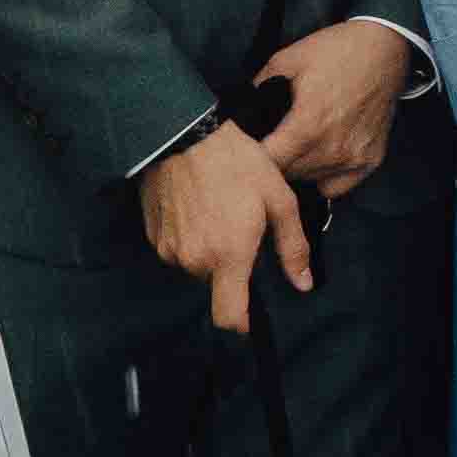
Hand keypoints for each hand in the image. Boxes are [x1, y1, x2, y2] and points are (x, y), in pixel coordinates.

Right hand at [139, 121, 312, 335]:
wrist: (182, 132)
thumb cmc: (236, 162)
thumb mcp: (278, 199)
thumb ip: (291, 247)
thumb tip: (304, 283)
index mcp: (228, 256)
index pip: (229, 318)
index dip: (241, 324)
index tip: (250, 316)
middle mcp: (193, 261)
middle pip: (216, 286)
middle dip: (230, 267)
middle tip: (240, 229)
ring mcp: (168, 249)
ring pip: (195, 267)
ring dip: (209, 251)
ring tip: (218, 212)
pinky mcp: (152, 235)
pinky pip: (176, 250)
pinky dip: (188, 237)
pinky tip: (197, 207)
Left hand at [250, 20, 417, 200]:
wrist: (383, 47)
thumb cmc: (335, 52)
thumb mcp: (285, 60)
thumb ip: (256, 88)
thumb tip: (237, 110)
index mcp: (307, 127)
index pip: (266, 163)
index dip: (251, 156)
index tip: (247, 146)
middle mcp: (331, 150)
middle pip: (286, 175)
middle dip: (272, 162)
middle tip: (269, 142)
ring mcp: (353, 159)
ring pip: (310, 181)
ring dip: (297, 169)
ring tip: (294, 146)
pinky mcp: (370, 161)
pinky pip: (337, 187)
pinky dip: (324, 177)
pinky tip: (319, 157)